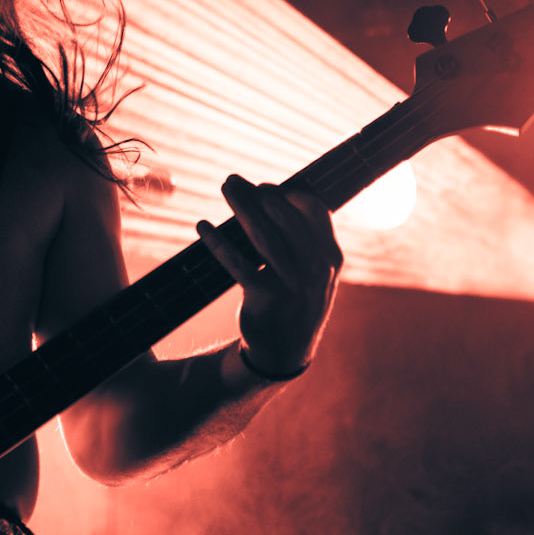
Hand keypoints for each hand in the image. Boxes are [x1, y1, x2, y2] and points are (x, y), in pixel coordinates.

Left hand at [197, 175, 342, 377]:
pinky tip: (203, 227)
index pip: (313, 209)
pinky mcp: (264, 296)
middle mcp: (315, 267)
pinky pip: (237, 262)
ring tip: (225, 188)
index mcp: (330, 257)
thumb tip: (274, 196)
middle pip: (283, 215)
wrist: (285, 353)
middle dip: (256, 193)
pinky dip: (217, 242)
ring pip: (260, 232)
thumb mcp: (315, 273)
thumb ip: (306, 240)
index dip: (286, 193)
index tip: (263, 187)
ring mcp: (291, 282)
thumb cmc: (295, 302)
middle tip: (232, 181)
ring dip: (239, 205)